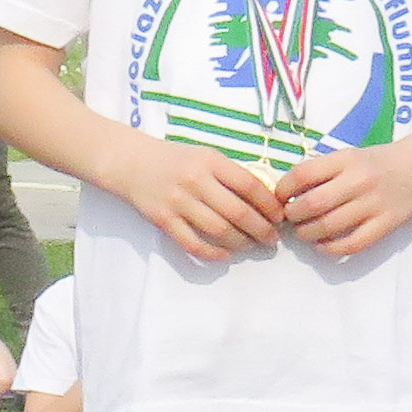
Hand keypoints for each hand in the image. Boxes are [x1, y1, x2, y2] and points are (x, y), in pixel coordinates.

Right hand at [118, 139, 288, 264]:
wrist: (131, 162)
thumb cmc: (176, 160)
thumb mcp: (206, 156)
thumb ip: (231, 175)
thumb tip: (265, 201)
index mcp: (210, 161)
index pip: (250, 186)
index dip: (269, 205)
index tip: (279, 217)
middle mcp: (195, 180)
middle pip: (238, 213)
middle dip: (261, 230)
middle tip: (272, 239)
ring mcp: (178, 202)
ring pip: (219, 231)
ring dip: (241, 243)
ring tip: (251, 246)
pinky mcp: (163, 220)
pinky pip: (193, 244)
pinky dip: (213, 254)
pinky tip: (225, 254)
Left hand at [275, 132, 411, 259]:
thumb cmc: (376, 163)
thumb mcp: (348, 156)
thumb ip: (321, 171)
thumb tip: (286, 194)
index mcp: (346, 159)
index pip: (304, 174)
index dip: (283, 188)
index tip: (279, 196)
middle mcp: (359, 180)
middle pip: (313, 203)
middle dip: (293, 214)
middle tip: (289, 217)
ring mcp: (373, 204)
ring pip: (329, 226)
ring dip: (307, 233)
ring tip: (302, 232)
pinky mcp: (385, 224)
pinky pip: (352, 244)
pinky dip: (331, 249)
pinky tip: (322, 246)